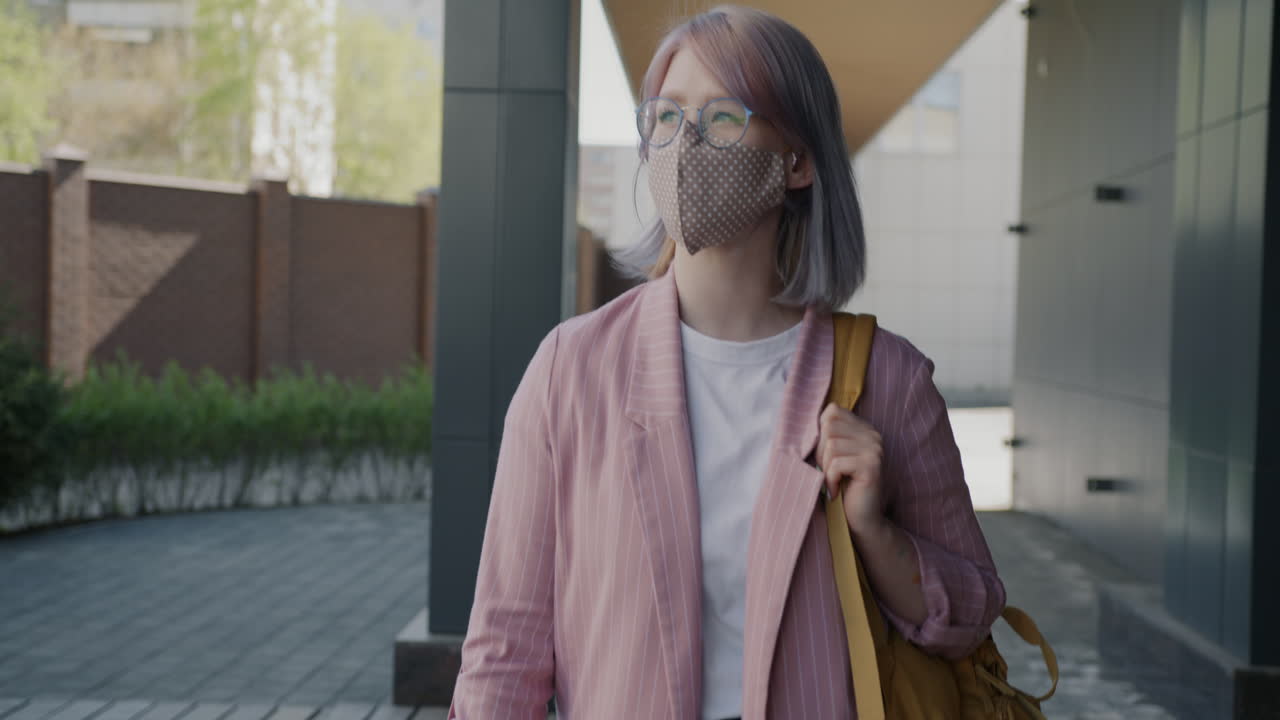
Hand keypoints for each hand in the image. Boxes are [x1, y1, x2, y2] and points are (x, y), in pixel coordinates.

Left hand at [816, 402, 886, 534]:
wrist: (861, 521)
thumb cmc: (840, 488)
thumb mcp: (832, 457)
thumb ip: (826, 435)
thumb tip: (804, 420)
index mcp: (864, 429)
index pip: (832, 411)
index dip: (820, 433)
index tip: (826, 456)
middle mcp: (873, 435)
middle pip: (829, 427)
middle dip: (821, 452)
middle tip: (830, 473)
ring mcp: (874, 450)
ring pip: (831, 445)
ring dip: (826, 468)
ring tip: (834, 482)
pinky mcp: (871, 466)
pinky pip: (837, 464)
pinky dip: (830, 480)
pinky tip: (836, 491)